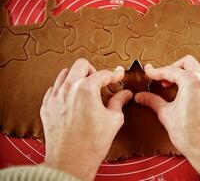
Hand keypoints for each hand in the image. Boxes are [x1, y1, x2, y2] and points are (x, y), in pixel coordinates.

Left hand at [40, 58, 131, 180]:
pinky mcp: (47, 106)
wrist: (70, 162)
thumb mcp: (113, 120)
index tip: (118, 76)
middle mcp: (67, 89)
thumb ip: (119, 101)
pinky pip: (54, 88)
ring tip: (86, 90)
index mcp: (86, 89)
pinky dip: (65, 89)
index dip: (114, 74)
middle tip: (100, 82)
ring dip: (77, 77)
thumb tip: (125, 94)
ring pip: (65, 73)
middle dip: (93, 70)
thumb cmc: (91, 144)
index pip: (103, 73)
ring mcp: (54, 97)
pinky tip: (72, 99)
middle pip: (81, 64)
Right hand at [135, 55, 199, 180]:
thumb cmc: (190, 134)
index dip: (156, 72)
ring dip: (190, 68)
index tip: (149, 72)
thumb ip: (152, 101)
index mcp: (191, 82)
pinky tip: (197, 84)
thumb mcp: (166, 114)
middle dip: (172, 67)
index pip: (169, 71)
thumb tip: (140, 96)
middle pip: (187, 62)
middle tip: (163, 80)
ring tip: (180, 79)